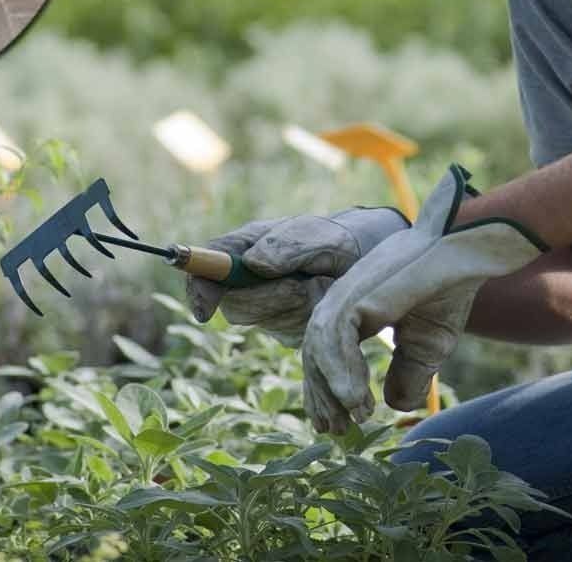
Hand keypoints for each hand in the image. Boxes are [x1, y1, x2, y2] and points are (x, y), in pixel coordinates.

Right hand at [188, 207, 410, 343]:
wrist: (372, 262)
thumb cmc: (341, 240)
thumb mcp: (322, 237)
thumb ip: (288, 246)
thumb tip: (252, 262)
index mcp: (247, 246)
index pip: (207, 265)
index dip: (199, 288)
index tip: (204, 310)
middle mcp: (249, 278)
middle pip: (235, 304)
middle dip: (269, 300)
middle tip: (303, 285)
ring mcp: (267, 306)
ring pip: (266, 320)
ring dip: (296, 307)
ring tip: (321, 286)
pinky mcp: (287, 328)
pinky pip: (291, 333)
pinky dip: (311, 319)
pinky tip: (325, 302)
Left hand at [302, 166, 546, 433]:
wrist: (464, 255)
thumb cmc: (448, 292)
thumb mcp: (427, 347)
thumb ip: (407, 374)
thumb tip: (393, 407)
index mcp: (355, 310)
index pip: (325, 355)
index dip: (328, 391)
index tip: (338, 424)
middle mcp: (342, 301)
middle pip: (314, 355)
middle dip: (322, 395)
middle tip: (335, 430)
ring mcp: (345, 295)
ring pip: (317, 349)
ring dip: (331, 389)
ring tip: (355, 418)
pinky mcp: (354, 294)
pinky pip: (334, 340)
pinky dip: (340, 373)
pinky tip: (356, 399)